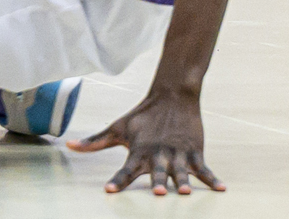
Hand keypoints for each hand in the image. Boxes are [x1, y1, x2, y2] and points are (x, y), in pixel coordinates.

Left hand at [67, 91, 223, 195]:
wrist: (172, 95)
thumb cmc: (142, 116)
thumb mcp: (117, 128)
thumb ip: (95, 142)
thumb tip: (68, 146)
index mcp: (138, 152)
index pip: (125, 170)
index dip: (117, 180)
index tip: (109, 191)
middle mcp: (158, 155)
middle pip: (156, 172)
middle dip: (156, 182)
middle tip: (156, 193)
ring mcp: (177, 154)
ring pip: (180, 171)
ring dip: (182, 181)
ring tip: (184, 192)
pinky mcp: (194, 151)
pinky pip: (204, 168)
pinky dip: (212, 178)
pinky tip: (221, 188)